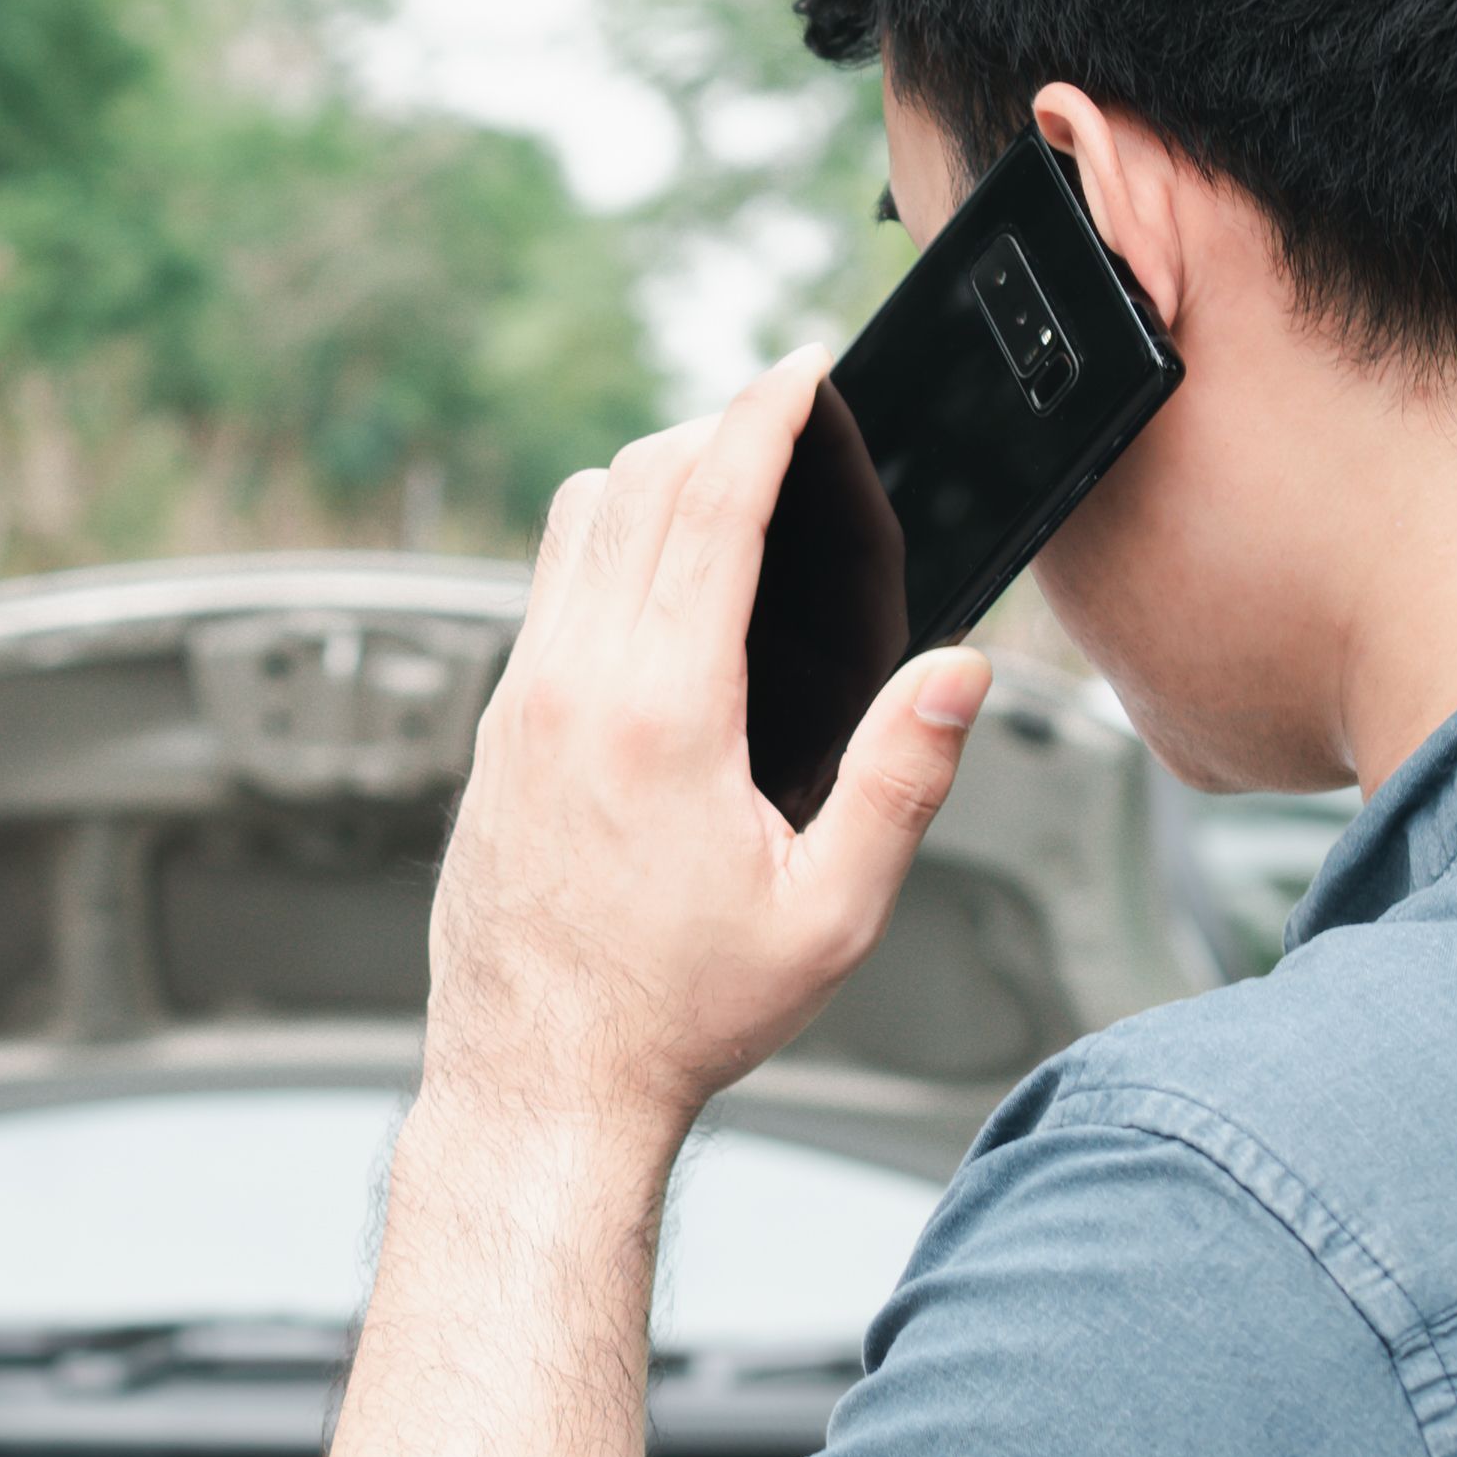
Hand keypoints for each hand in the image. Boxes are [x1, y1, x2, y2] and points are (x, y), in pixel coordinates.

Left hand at [425, 351, 994, 1147]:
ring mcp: (518, 704)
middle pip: (633, 484)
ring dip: (648, 477)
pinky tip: (656, 583)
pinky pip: (546, 589)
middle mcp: (571, 685)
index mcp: (660, 712)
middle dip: (711, 429)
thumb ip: (905, 779)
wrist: (540, 1083)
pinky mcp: (495, 733)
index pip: (709, 505)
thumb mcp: (830, 914)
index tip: (800, 373)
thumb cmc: (682, 1014)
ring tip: (722, 485)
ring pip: (574, 523)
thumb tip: (962, 671)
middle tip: (779, 421)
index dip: (762, 417)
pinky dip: (604, 543)